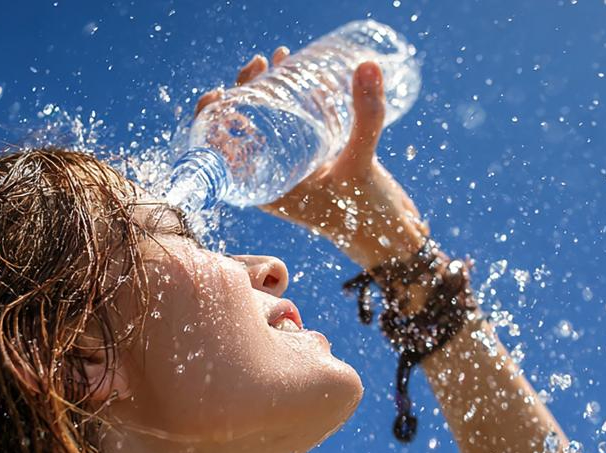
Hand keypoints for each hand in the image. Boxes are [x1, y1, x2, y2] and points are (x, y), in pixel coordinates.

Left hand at [195, 48, 427, 269]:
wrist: (393, 240)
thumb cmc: (368, 216)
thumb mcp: (362, 164)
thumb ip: (367, 116)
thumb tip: (367, 65)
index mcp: (268, 192)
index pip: (224, 154)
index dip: (212, 121)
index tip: (222, 90)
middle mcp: (276, 181)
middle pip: (244, 132)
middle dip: (246, 93)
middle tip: (260, 63)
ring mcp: (295, 170)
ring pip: (269, 126)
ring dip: (268, 92)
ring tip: (277, 59)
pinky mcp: (315, 162)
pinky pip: (294, 127)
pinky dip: (293, 102)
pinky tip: (297, 76)